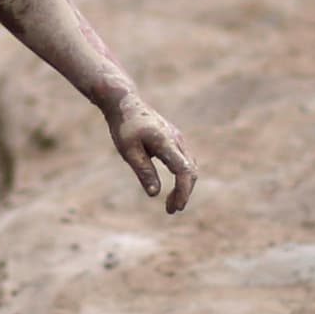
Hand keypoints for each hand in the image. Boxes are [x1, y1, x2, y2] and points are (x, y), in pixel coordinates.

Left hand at [109, 96, 194, 213]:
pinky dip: (182, 176)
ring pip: (190, 166)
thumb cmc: (124, 127)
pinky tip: (173, 187)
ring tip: (171, 203)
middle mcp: (176, 140)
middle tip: (171, 210)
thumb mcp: (129, 151)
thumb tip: (155, 194)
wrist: (125, 103)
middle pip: (190, 171)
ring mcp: (178, 138)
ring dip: (184, 186)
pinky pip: (185, 161)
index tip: (176, 207)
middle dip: (184, 192)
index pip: (183, 170)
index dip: (183, 191)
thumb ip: (143, 171)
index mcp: (165, 142)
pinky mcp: (175, 139)